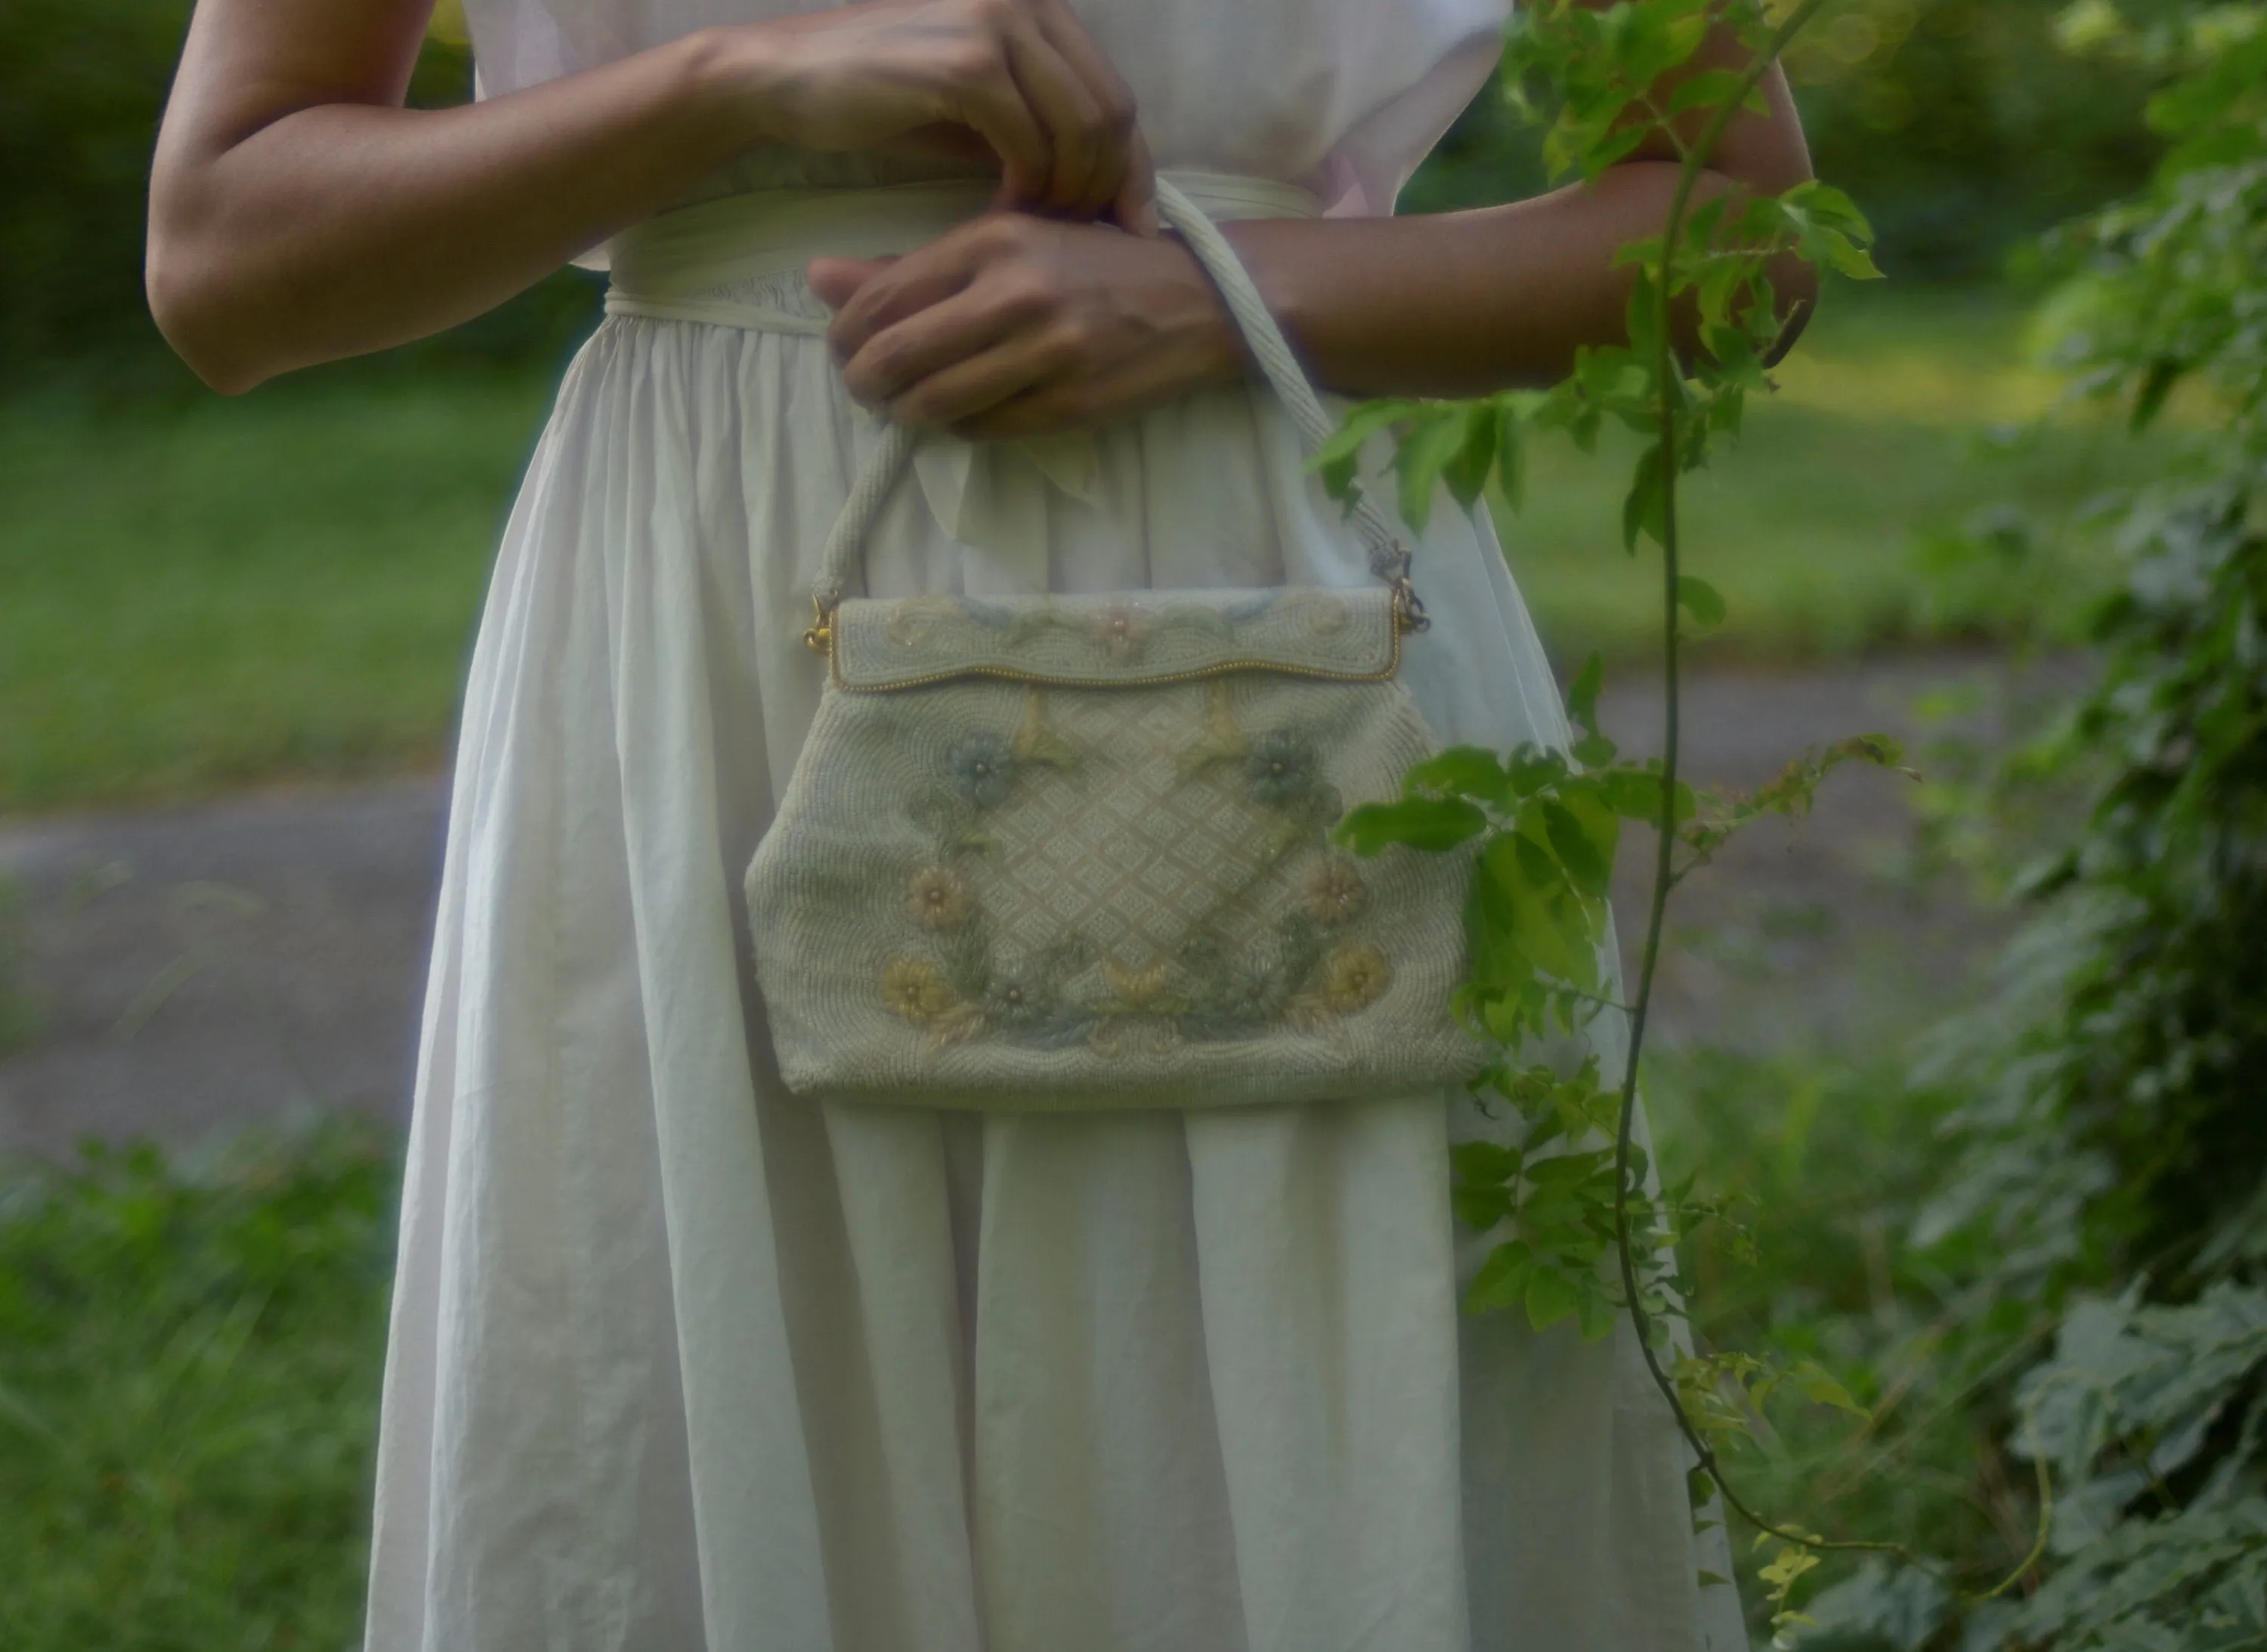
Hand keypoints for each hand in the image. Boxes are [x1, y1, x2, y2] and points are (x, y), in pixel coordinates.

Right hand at [732, 0, 1154, 227]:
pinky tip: (999, 218)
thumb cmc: (887, 100)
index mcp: (1040, 6)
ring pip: (1078, 132)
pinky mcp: (964, 65)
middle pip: (1109, 116)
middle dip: (1103, 191)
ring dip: (1064, 196)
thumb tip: (1108, 184)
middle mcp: (1028, 2)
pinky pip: (1029, 145)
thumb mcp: (983, 109)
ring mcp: (997, 25)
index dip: (1133, 172)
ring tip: (1032, 232)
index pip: (1116, 97)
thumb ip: (1044, 127)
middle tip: (1075, 241)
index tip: (1134, 230)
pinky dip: (1024, 192)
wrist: (789, 79)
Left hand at [809, 212, 1246, 440]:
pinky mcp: (1069, 403)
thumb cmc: (1092, 266)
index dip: (844, 335)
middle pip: (893, 358)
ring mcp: (1045, 353)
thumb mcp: (1005, 245)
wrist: (1197, 301)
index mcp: (992, 242)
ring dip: (903, 414)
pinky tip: (962, 412)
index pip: (879, 299)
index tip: (847, 348)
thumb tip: (816, 277)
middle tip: (866, 388)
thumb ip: (910, 265)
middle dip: (862, 383)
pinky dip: (956, 427)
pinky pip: (980, 430)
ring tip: (905, 406)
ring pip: (930, 404)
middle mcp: (1015, 293)